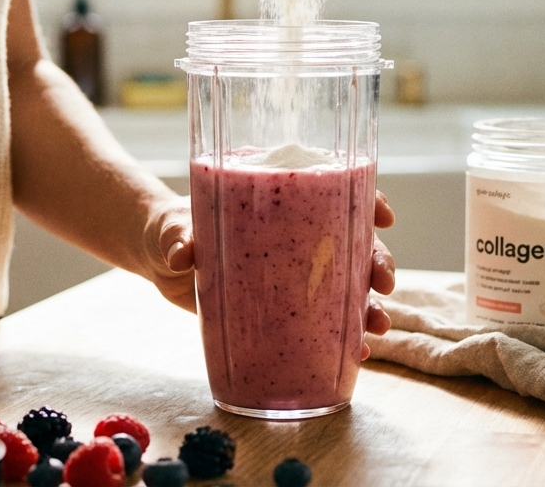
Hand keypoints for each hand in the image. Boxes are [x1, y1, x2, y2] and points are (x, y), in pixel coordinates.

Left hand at [142, 191, 399, 354]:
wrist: (161, 259)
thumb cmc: (174, 227)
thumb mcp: (175, 226)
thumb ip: (179, 236)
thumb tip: (183, 253)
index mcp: (283, 199)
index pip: (337, 191)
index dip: (368, 200)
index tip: (383, 216)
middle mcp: (299, 233)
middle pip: (354, 240)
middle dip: (377, 260)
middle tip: (383, 284)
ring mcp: (296, 271)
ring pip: (348, 283)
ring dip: (369, 305)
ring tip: (377, 327)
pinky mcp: (286, 305)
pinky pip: (325, 319)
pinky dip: (344, 336)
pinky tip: (357, 352)